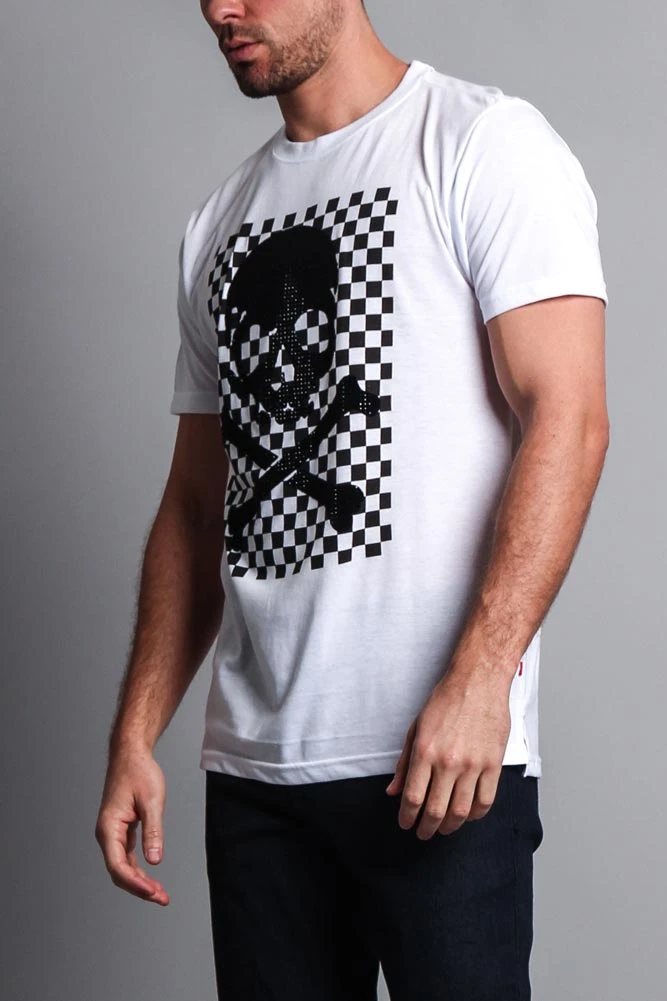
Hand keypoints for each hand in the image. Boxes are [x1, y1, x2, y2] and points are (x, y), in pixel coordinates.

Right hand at [95, 748, 169, 905]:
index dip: (135, 883)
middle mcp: (107, 833)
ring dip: (140, 881)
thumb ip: (153, 831)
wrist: (131, 754)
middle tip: (162, 898)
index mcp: (109, 828)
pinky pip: (126, 856)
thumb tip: (154, 860)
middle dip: (139, 888)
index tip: (154, 892)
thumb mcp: (152, 801)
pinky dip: (138, 868)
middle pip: (119, 871)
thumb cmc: (139, 772)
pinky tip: (150, 877)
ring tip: (160, 893)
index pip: (118, 866)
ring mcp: (113, 833)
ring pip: (122, 866)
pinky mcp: (121, 829)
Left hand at [385, 665, 511, 839]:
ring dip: (450, 825)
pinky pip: (485, 801)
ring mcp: (473, 765)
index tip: (406, 823)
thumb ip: (404, 762)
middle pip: (435, 810)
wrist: (478, 682)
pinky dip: (475, 815)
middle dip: (426, 828)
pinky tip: (468, 815)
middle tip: (423, 832)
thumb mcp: (416, 727)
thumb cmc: (446, 700)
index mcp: (425, 751)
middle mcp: (448, 762)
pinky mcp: (493, 764)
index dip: (407, 817)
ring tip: (444, 827)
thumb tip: (393, 790)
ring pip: (461, 811)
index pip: (412, 798)